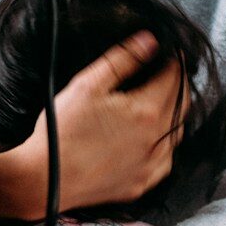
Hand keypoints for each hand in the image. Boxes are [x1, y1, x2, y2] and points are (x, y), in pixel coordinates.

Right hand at [5, 29, 191, 214]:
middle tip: (167, 73)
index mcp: (147, 111)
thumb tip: (151, 41)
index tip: (172, 53)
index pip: (175, 78)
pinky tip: (150, 140)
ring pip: (177, 134)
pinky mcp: (141, 184)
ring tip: (158, 102)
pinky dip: (163, 146)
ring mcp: (151, 167)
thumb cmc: (61, 131)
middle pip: (182, 105)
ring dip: (172, 115)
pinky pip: (165, 161)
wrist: (43, 180)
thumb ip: (123, 59)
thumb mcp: (88, 85)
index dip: (176, 61)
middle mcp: (157, 141)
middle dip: (177, 85)